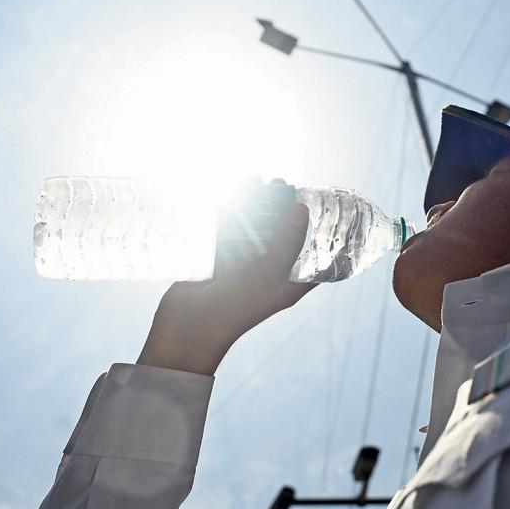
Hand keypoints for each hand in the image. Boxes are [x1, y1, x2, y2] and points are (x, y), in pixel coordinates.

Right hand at [137, 197, 316, 375]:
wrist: (189, 327)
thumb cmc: (236, 305)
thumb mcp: (268, 272)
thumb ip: (286, 240)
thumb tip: (301, 209)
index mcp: (290, 283)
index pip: (314, 256)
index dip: (319, 230)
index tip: (319, 203)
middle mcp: (270, 275)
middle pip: (282, 235)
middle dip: (281, 208)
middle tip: (279, 184)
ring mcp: (244, 268)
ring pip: (254, 230)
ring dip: (254, 206)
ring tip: (255, 181)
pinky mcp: (219, 263)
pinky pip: (229, 234)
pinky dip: (231, 215)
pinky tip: (231, 194)